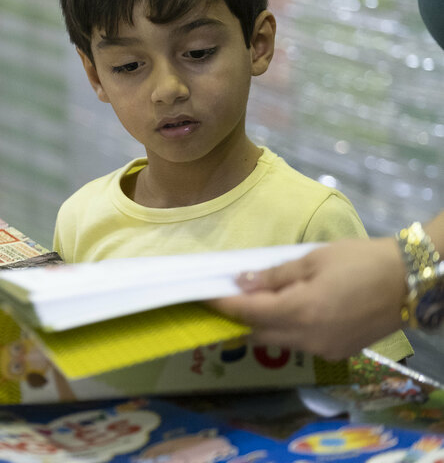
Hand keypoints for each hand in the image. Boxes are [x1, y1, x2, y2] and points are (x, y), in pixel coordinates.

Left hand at [209, 238, 405, 359]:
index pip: (246, 313)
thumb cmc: (360, 261)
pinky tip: (292, 309)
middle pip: (258, 332)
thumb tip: (241, 282)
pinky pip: (301, 344)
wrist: (411, 282)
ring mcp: (324, 350)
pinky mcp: (338, 353)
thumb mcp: (312, 259)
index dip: (221, 304)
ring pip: (279, 340)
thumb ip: (274, 276)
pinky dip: (289, 329)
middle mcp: (307, 338)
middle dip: (241, 315)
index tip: (202, 294)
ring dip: (265, 323)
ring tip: (261, 298)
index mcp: (299, 312)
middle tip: (229, 294)